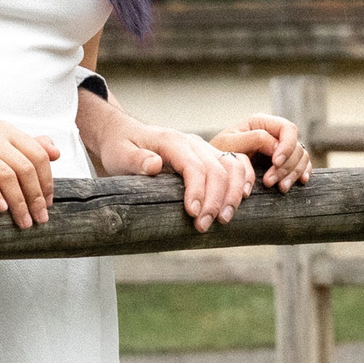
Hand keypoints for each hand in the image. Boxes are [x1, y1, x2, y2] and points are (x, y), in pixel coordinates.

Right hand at [0, 121, 58, 228]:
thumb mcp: (8, 157)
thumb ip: (33, 151)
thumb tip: (56, 153)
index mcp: (6, 130)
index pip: (37, 154)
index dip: (46, 181)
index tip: (47, 205)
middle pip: (23, 166)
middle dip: (34, 196)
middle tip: (39, 219)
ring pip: (5, 174)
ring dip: (18, 202)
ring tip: (23, 221)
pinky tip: (2, 209)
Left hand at [92, 122, 256, 231]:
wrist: (124, 136)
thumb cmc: (120, 148)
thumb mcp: (120, 154)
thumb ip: (136, 160)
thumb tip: (154, 165)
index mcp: (172, 141)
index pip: (194, 166)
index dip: (198, 191)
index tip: (194, 215)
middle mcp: (193, 143)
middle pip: (216, 169)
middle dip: (215, 201)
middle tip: (204, 226)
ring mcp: (204, 149)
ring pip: (232, 166)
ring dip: (233, 193)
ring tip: (224, 219)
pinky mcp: (209, 157)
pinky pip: (236, 164)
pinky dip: (243, 180)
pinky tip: (242, 199)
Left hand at [212, 114, 314, 193]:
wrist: (212, 170)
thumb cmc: (217, 153)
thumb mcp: (229, 144)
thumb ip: (252, 139)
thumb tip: (276, 144)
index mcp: (261, 122)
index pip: (287, 129)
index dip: (286, 146)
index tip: (275, 163)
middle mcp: (274, 133)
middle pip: (296, 146)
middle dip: (286, 166)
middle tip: (271, 183)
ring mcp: (280, 147)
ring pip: (301, 157)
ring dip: (294, 173)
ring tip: (280, 188)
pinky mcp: (283, 161)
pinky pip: (302, 165)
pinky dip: (302, 173)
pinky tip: (299, 182)